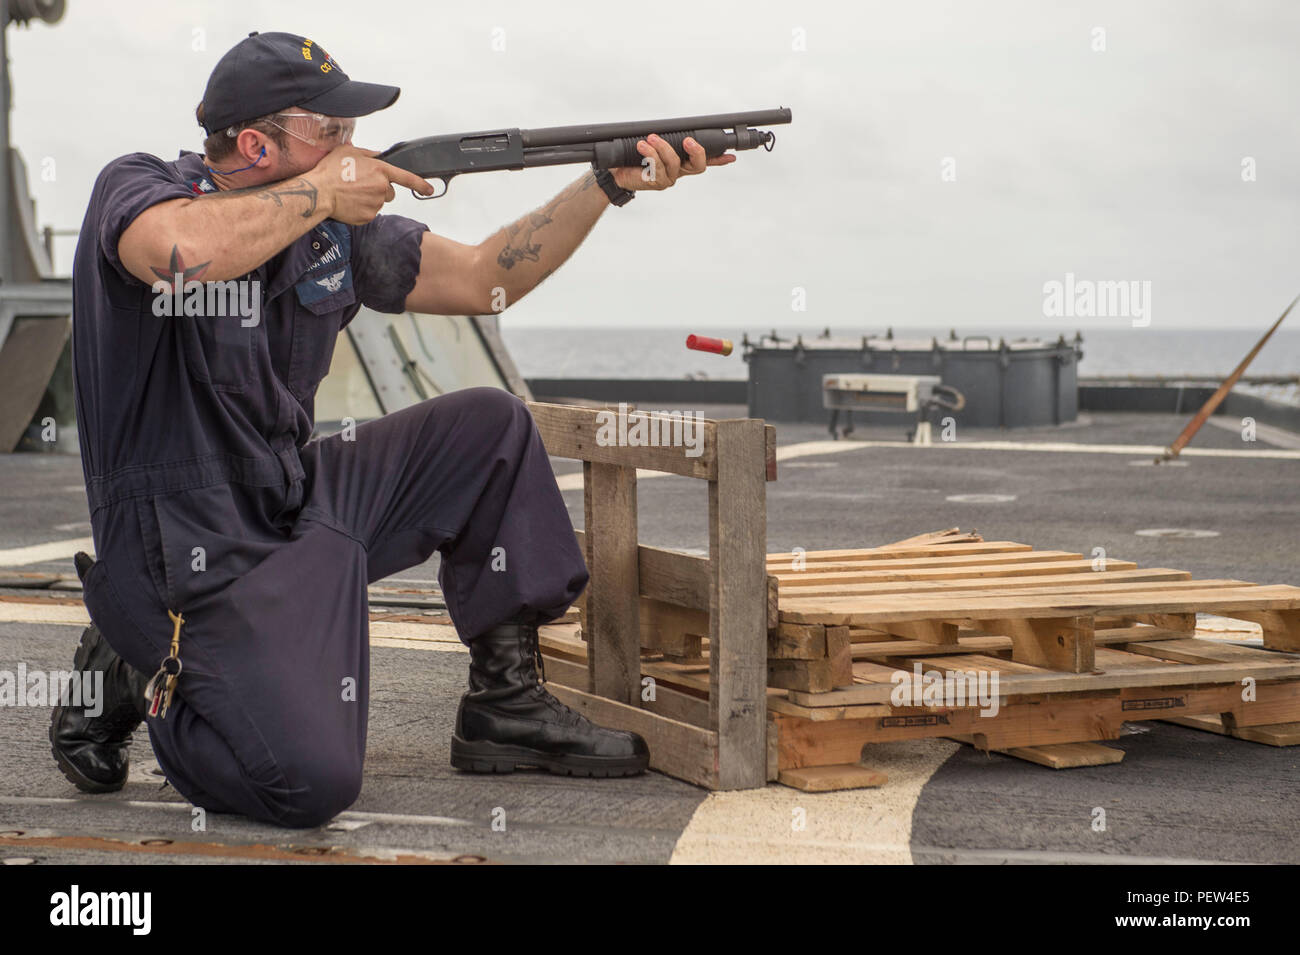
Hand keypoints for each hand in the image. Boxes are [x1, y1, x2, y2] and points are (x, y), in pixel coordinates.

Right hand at [312, 144, 435, 223]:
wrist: (319, 192)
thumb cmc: (331, 171)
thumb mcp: (349, 152)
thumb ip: (367, 154)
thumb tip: (377, 155)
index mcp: (380, 170)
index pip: (407, 178)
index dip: (421, 184)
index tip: (429, 189)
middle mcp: (382, 188)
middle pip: (389, 192)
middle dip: (379, 189)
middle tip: (360, 186)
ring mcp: (376, 204)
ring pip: (378, 203)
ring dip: (369, 199)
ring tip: (351, 193)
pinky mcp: (368, 216)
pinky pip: (369, 213)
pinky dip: (361, 209)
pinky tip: (349, 203)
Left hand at [609, 133, 736, 191]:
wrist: (614, 171)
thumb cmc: (633, 156)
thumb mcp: (652, 144)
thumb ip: (664, 137)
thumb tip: (667, 126)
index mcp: (681, 163)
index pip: (704, 161)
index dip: (719, 160)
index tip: (731, 156)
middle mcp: (677, 172)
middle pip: (697, 166)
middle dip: (696, 151)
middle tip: (688, 140)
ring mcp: (667, 179)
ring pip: (673, 163)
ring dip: (662, 147)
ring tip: (650, 138)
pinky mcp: (654, 182)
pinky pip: (656, 167)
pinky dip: (649, 153)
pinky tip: (642, 146)